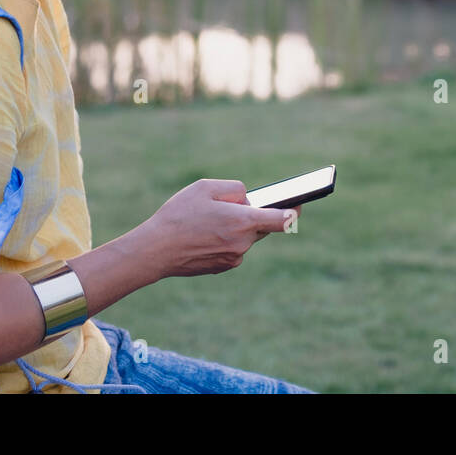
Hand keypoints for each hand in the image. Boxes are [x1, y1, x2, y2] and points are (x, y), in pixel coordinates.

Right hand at [137, 179, 301, 279]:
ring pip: (245, 237)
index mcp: (243, 222)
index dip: (294, 211)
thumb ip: (234, 189)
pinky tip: (204, 234)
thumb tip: (248, 199)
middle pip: (260, 226)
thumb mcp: (205, 188)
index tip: (300, 205)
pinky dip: (225, 239)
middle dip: (252, 214)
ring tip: (209, 219)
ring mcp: (234, 258)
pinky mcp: (223, 267)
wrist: (155, 251)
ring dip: (236, 227)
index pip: (282, 219)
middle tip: (234, 205)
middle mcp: (243, 243)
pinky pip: (233, 248)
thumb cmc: (179, 215)